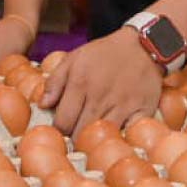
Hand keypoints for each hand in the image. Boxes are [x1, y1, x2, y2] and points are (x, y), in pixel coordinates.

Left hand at [42, 29, 161, 135]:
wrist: (144, 45)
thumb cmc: (105, 54)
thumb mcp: (74, 58)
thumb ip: (54, 81)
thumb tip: (43, 105)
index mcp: (80, 83)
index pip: (62, 122)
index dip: (59, 131)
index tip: (62, 131)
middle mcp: (101, 96)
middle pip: (81, 134)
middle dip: (75, 139)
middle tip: (75, 138)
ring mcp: (123, 105)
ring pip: (103, 137)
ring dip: (96, 142)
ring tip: (93, 141)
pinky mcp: (143, 111)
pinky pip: (130, 134)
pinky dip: (122, 139)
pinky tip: (117, 138)